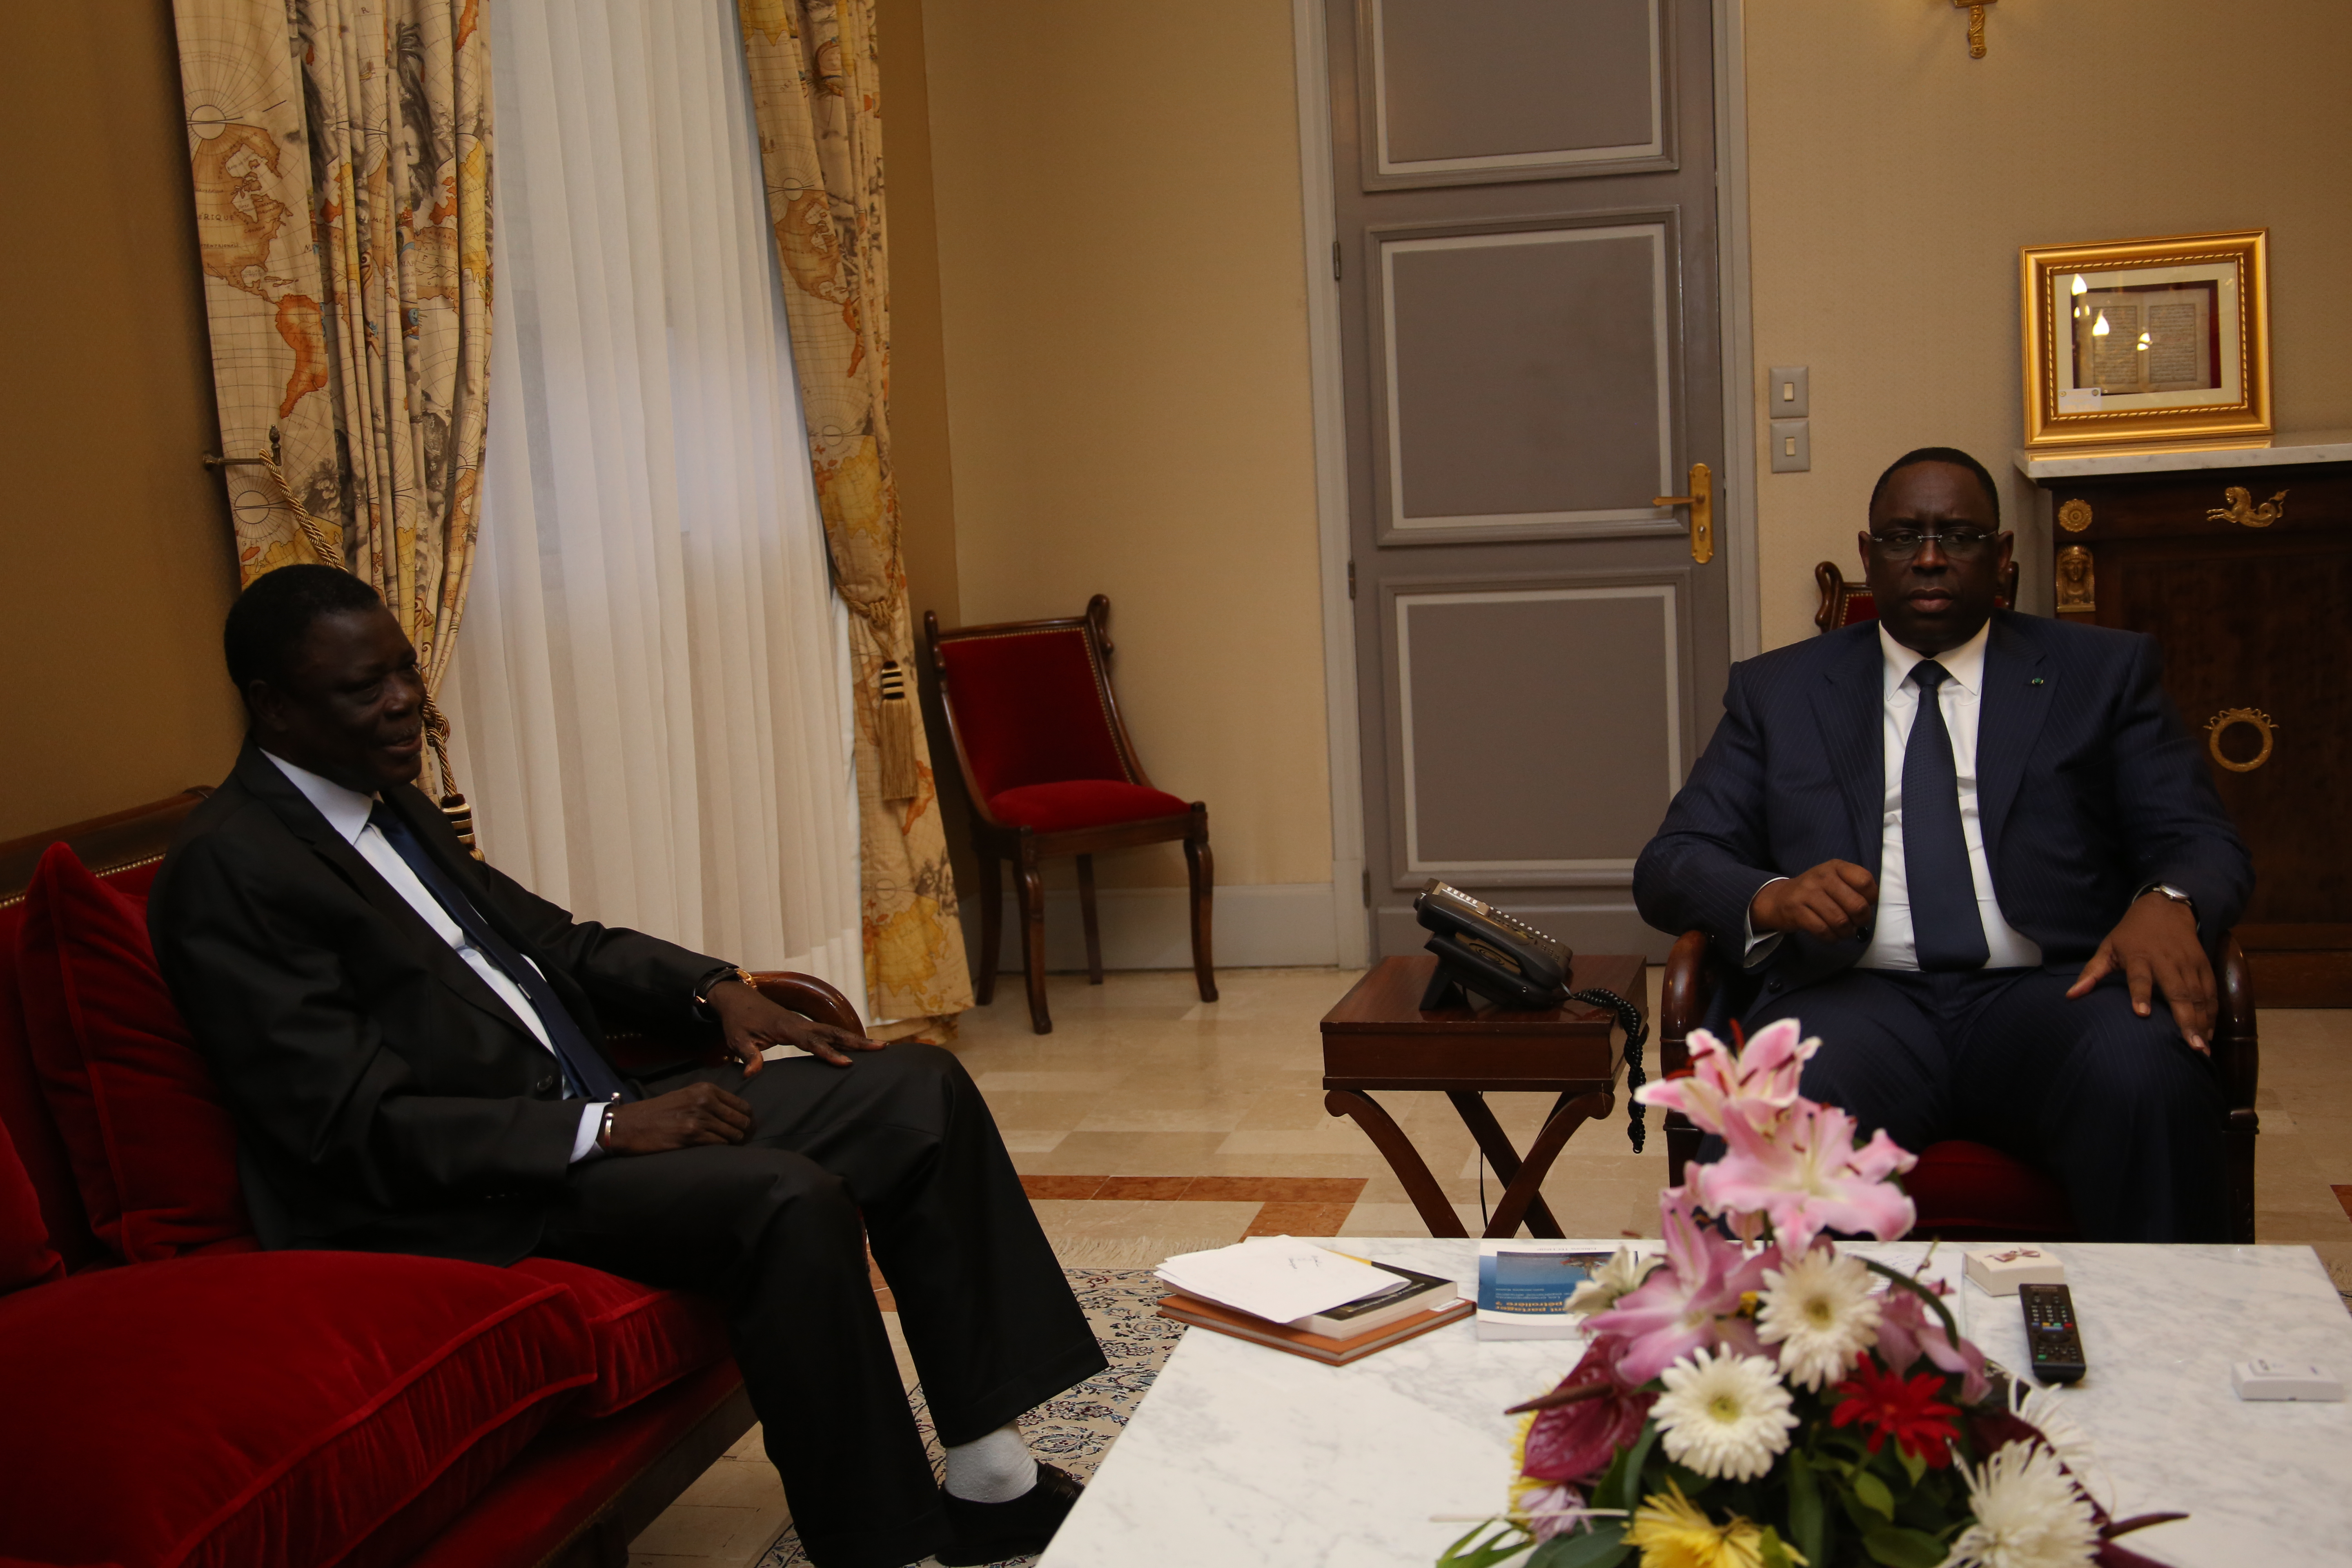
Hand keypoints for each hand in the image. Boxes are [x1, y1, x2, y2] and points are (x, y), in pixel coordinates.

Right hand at [602, 1082, 753, 1152]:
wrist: (630, 1124)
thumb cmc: (658, 1113)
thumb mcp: (686, 1097)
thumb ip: (710, 1102)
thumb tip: (736, 1116)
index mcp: (706, 1089)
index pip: (743, 1106)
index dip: (748, 1120)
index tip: (746, 1130)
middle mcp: (706, 1101)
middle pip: (742, 1121)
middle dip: (745, 1134)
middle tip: (741, 1143)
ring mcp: (700, 1118)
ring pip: (734, 1135)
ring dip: (734, 1144)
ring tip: (728, 1148)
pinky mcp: (692, 1135)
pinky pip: (720, 1145)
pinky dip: (721, 1150)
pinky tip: (715, 1152)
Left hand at [707, 978, 887, 1071]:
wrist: (737, 999)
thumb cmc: (737, 1021)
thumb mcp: (738, 1039)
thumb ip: (747, 1056)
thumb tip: (751, 1075)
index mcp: (786, 1027)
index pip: (812, 1042)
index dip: (829, 1053)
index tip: (847, 1063)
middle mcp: (799, 1023)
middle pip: (833, 1032)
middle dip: (856, 1041)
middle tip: (881, 1047)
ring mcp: (803, 1024)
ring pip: (834, 1031)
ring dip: (856, 1039)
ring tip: (880, 1046)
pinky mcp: (802, 1026)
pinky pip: (828, 1032)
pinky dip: (845, 1038)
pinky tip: (858, 1046)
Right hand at [1749, 861, 1878, 941]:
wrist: (1779, 898)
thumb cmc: (1815, 892)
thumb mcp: (1835, 880)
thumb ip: (1854, 887)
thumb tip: (1870, 909)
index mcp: (1836, 867)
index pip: (1865, 881)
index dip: (1871, 898)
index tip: (1865, 904)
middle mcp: (1822, 876)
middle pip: (1856, 904)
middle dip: (1861, 920)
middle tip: (1856, 924)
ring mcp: (1807, 893)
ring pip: (1840, 921)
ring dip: (1846, 932)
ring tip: (1844, 932)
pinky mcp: (1796, 910)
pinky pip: (1823, 930)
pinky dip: (1831, 938)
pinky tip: (1830, 936)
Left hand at [2066, 892, 2214, 1054]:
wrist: (2165, 908)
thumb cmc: (2130, 934)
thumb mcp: (2107, 948)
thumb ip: (2091, 972)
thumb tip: (2070, 996)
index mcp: (2139, 956)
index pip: (2139, 977)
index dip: (2140, 995)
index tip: (2142, 1014)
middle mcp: (2166, 960)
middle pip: (2177, 991)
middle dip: (2185, 1019)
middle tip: (2191, 1046)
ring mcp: (2187, 962)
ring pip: (2198, 995)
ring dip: (2201, 1021)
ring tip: (2202, 1048)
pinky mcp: (2203, 964)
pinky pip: (2210, 991)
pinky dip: (2211, 1012)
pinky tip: (2209, 1033)